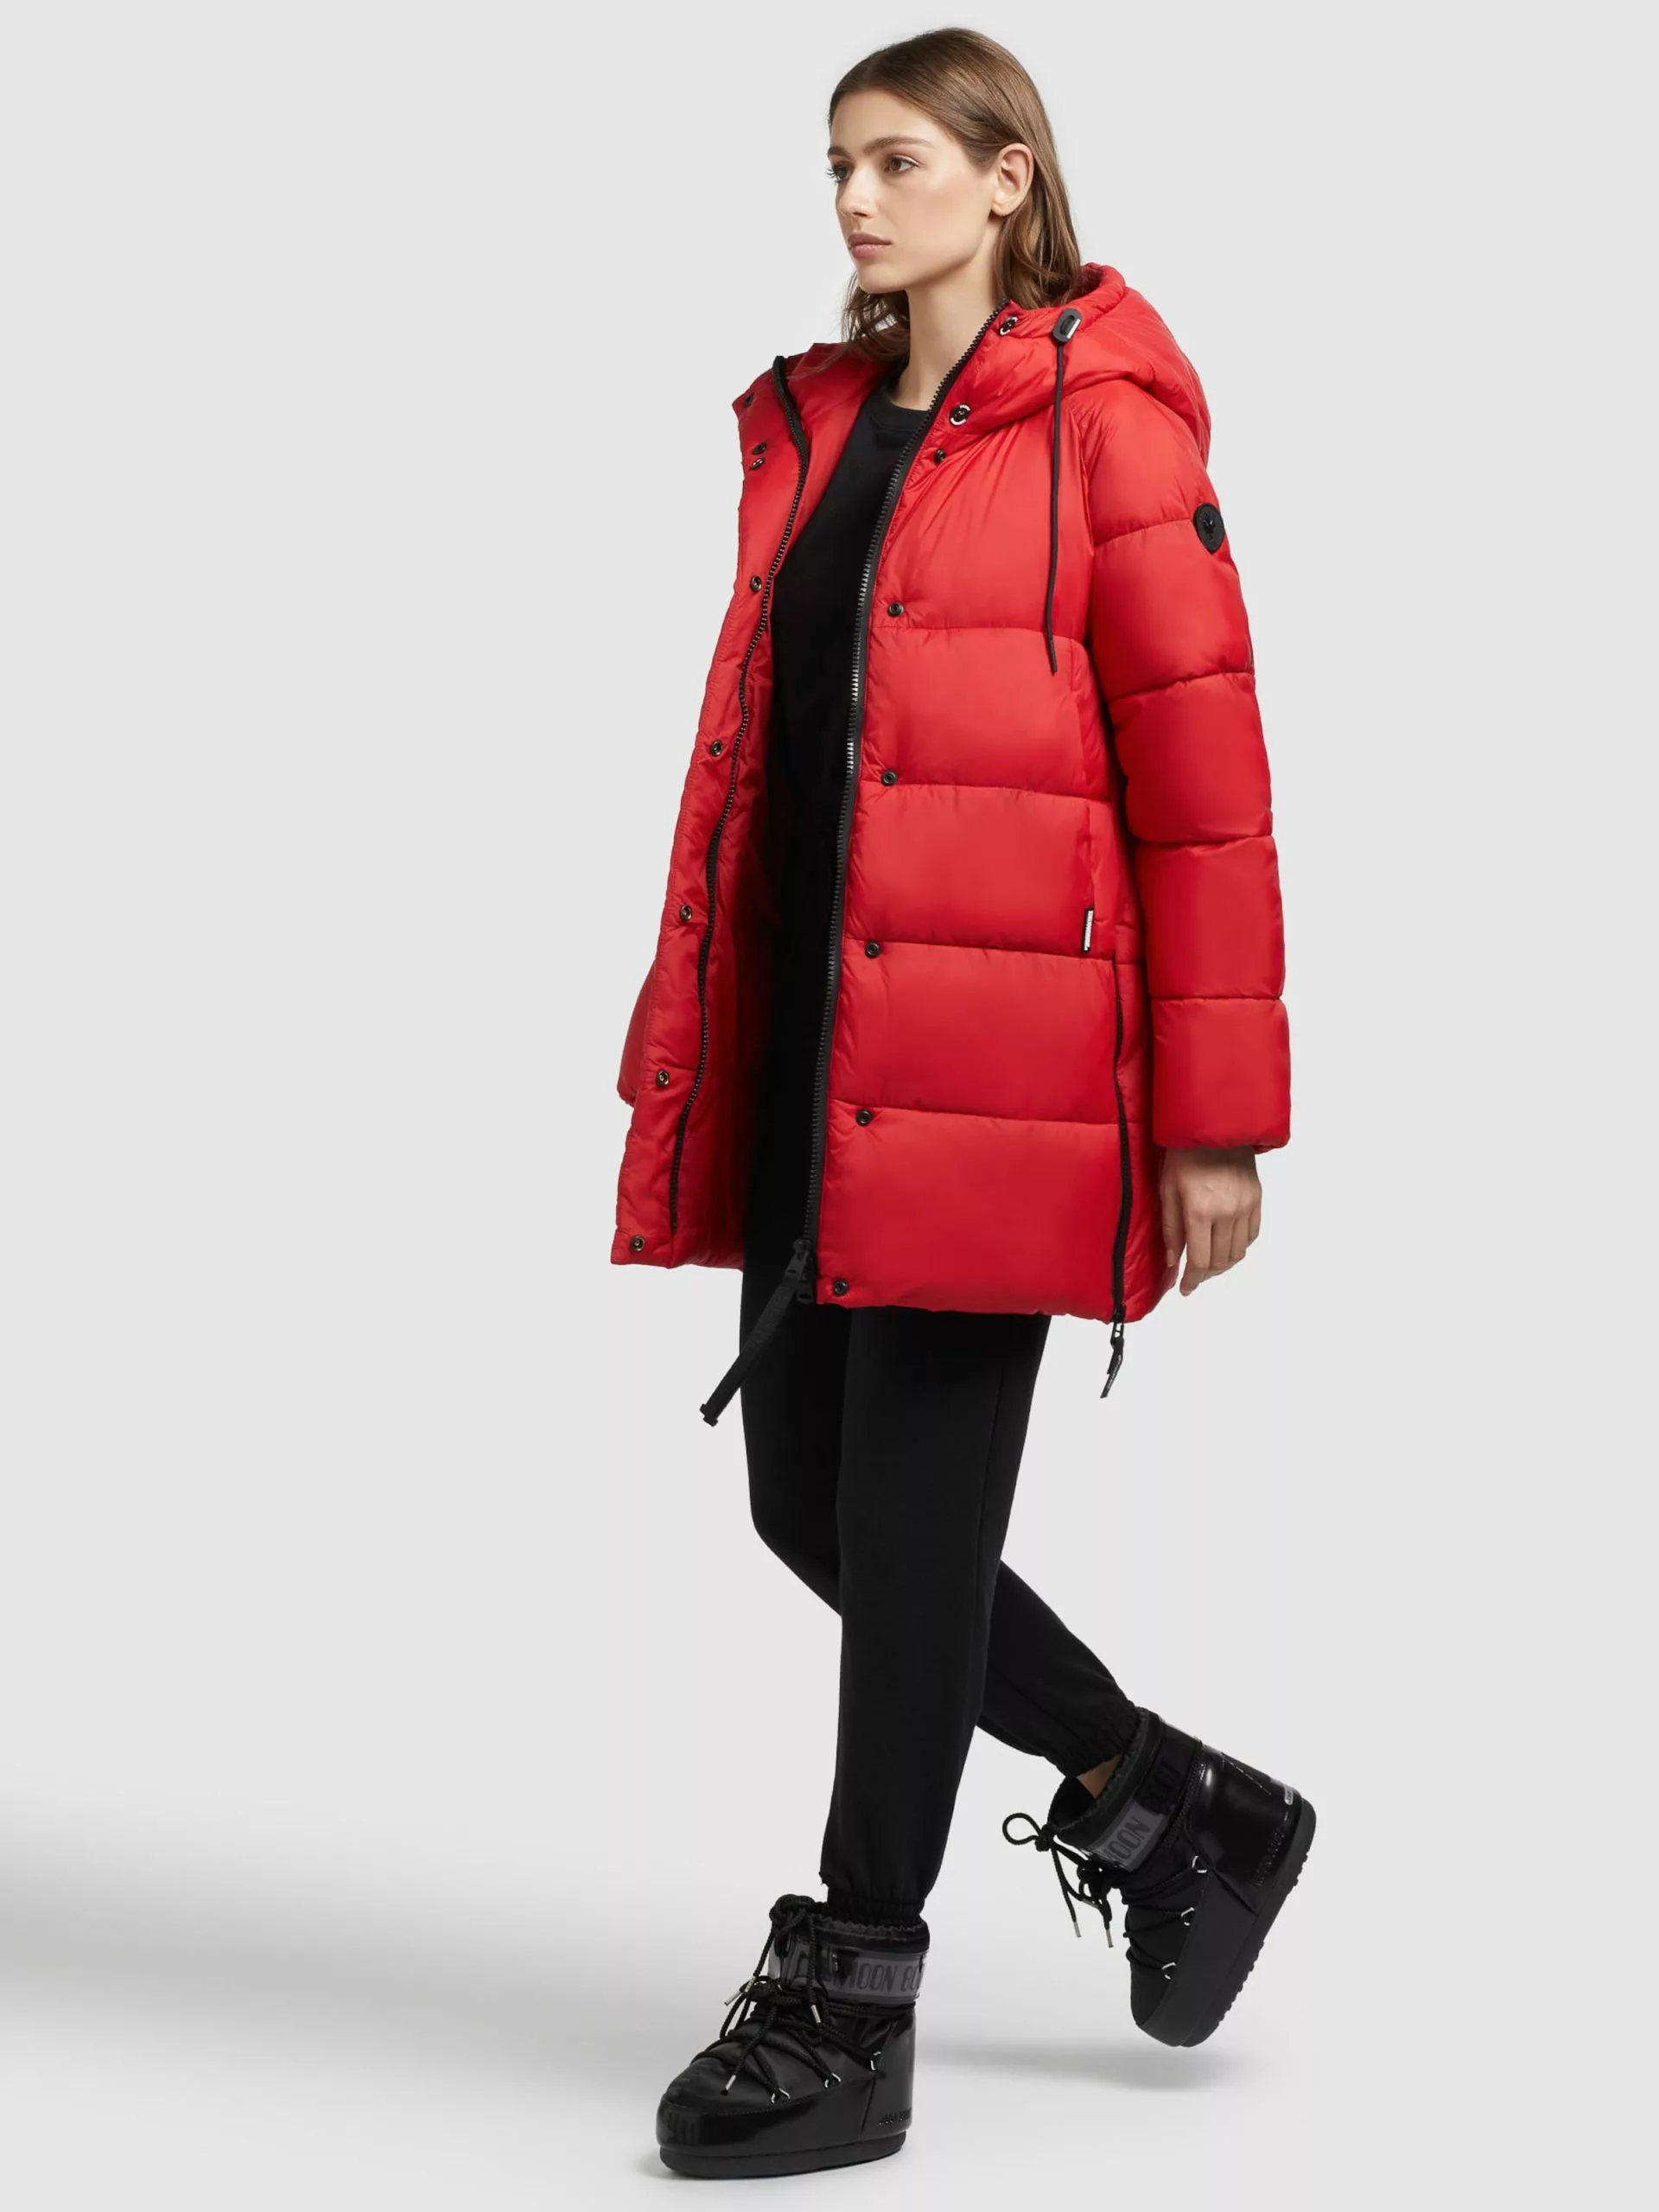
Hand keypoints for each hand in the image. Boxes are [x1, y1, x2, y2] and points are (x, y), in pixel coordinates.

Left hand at [1160, 1146, 1260, 1295]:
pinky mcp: (1257, 1198)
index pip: (1200, 1261)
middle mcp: (1226, 1212)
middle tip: (1194, 1277)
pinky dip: (1239, 1247)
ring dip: (1223, 1264)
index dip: (1192, 1280)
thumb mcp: (1167, 1190)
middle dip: (1206, 1275)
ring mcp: (1245, 1206)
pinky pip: (1252, 1235)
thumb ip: (1171, 1229)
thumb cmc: (1183, 1154)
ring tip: (1209, 1264)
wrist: (1215, 1125)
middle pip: (1221, 1261)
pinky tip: (1226, 1245)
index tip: (1185, 1289)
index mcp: (1200, 1210)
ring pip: (1238, 1252)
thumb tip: (1172, 1262)